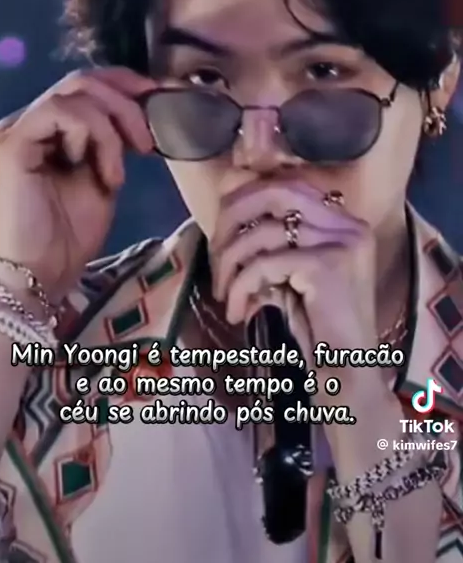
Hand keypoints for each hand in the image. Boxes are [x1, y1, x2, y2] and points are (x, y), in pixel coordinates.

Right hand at [0, 67, 155, 304]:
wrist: (45, 273)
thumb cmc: (73, 233)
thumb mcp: (107, 175)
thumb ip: (117, 140)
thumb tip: (147, 108)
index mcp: (50, 125)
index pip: (87, 82)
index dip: (125, 82)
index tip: (159, 100)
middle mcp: (29, 119)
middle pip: (82, 80)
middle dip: (126, 104)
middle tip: (147, 143)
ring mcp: (17, 128)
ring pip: (75, 93)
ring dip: (111, 129)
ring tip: (117, 174)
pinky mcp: (12, 142)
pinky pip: (60, 112)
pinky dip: (91, 136)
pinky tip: (100, 174)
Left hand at [210, 178, 383, 401]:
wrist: (347, 376)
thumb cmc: (317, 329)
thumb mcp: (289, 273)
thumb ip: (269, 241)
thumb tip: (227, 206)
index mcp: (344, 222)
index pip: (286, 185)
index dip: (245, 199)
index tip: (220, 231)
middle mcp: (348, 225)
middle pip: (274, 192)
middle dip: (232, 218)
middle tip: (214, 254)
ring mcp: (343, 242)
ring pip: (263, 231)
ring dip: (231, 263)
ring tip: (226, 294)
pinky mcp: (329, 266)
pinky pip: (265, 263)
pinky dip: (242, 286)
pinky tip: (239, 312)